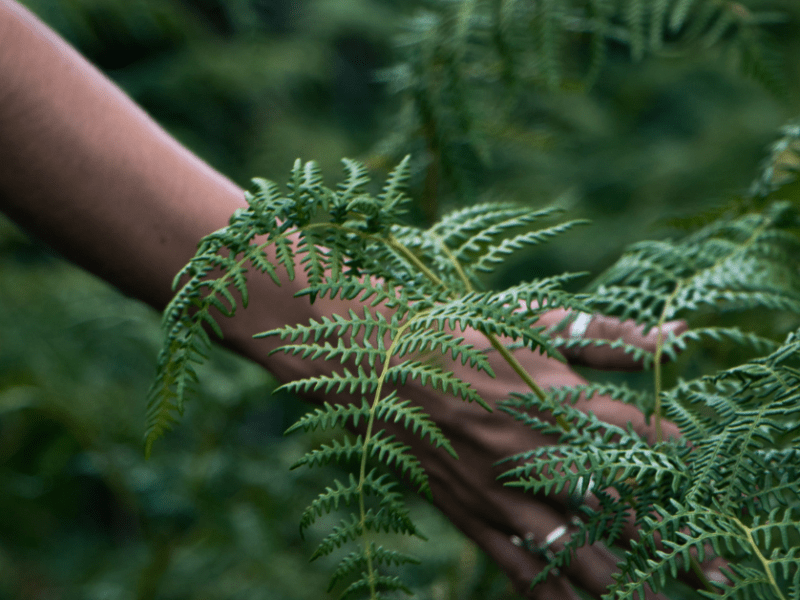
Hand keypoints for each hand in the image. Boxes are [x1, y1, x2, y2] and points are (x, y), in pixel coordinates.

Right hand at [380, 310, 721, 598]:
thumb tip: (677, 334)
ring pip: (578, 556)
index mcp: (556, 399)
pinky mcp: (474, 517)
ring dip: (631, 587)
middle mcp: (536, 454)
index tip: (705, 477)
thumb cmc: (464, 340)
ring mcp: (502, 494)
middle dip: (678, 548)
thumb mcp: (535, 327)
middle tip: (721, 573)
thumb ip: (608, 339)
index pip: (643, 439)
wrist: (382, 366)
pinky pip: (523, 570)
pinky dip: (558, 597)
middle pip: (623, 513)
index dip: (682, 459)